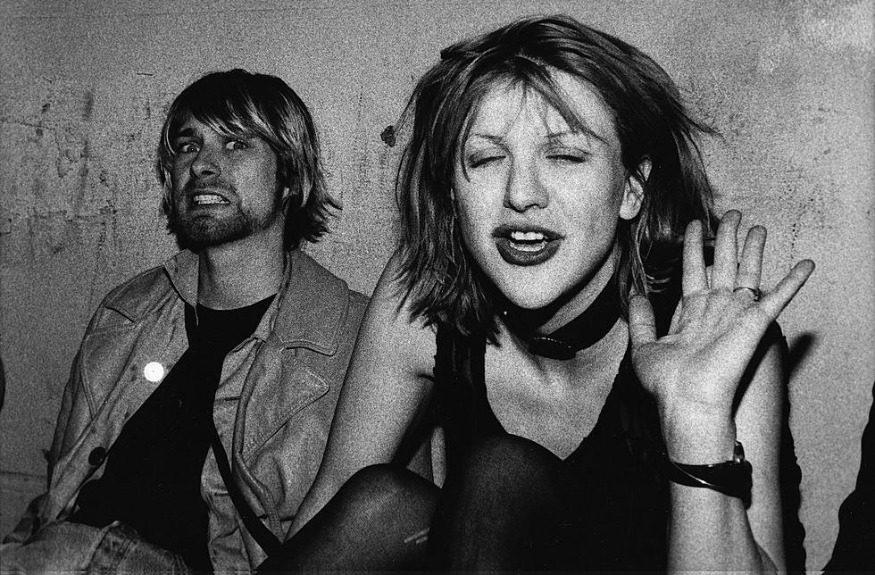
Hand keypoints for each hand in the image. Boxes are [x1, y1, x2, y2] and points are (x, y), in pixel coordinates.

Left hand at [628, 210, 813, 456]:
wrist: (687, 400)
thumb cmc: (666, 382)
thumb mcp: (644, 346)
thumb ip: (641, 318)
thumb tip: (633, 293)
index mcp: (690, 313)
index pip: (694, 271)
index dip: (695, 248)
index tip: (695, 226)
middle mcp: (715, 310)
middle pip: (722, 265)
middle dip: (726, 238)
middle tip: (731, 214)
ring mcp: (735, 315)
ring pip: (747, 272)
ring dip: (753, 249)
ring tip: (758, 226)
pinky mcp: (754, 323)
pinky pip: (778, 298)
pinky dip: (793, 281)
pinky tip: (806, 264)